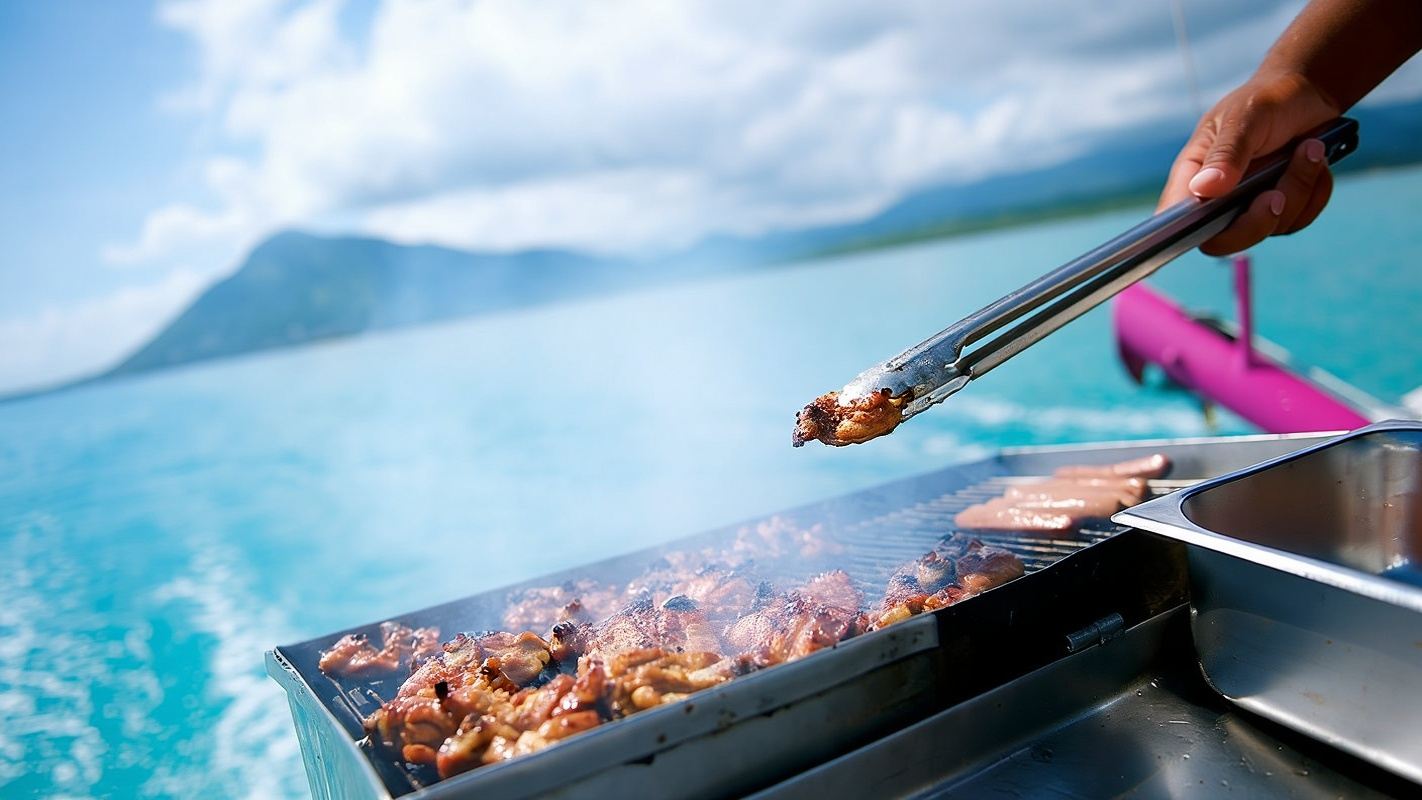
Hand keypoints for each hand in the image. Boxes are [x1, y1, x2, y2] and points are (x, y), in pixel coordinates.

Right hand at [1158, 70, 1340, 255]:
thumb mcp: (1245, 117)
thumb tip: (1204, 189)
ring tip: (1309, 148)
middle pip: (1225, 240)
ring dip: (1298, 189)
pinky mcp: (1282, 209)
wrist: (1310, 95)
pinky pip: (1299, 220)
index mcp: (1193, 174)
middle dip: (1258, 220)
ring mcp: (1250, 206)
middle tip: (1277, 194)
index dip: (1186, 232)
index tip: (1215, 224)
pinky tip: (1315, 162)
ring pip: (1271, 228)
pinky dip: (1315, 192)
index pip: (1176, 217)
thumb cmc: (1267, 100)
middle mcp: (1217, 197)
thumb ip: (1226, 154)